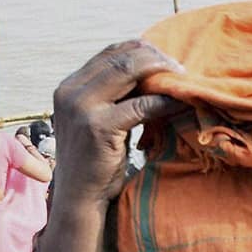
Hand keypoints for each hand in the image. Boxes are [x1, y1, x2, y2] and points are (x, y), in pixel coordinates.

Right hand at [51, 39, 185, 204]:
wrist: (79, 200)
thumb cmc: (94, 165)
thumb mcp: (97, 121)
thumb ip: (113, 97)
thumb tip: (150, 73)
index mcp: (68, 87)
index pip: (109, 53)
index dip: (142, 51)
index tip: (166, 60)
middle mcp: (70, 92)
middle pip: (120, 56)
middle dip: (155, 57)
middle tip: (180, 68)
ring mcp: (82, 108)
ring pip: (130, 71)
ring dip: (161, 72)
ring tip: (183, 80)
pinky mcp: (98, 127)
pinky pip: (141, 105)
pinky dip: (164, 101)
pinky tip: (180, 103)